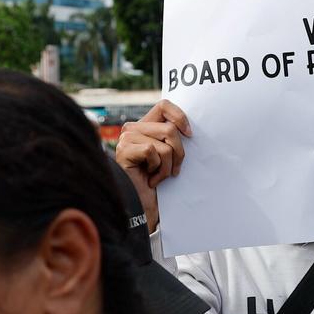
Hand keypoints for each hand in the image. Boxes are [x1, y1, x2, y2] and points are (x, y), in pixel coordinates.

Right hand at [115, 99, 191, 231]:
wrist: (145, 207)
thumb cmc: (158, 182)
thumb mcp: (170, 155)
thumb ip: (173, 137)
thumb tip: (189, 128)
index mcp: (144, 125)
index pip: (164, 105)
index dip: (180, 117)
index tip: (189, 135)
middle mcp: (132, 128)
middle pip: (169, 128)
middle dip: (179, 152)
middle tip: (173, 169)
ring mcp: (126, 138)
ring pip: (164, 142)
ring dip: (168, 165)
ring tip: (158, 176)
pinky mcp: (124, 150)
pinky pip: (153, 151)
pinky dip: (158, 169)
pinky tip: (150, 179)